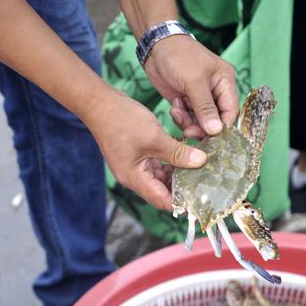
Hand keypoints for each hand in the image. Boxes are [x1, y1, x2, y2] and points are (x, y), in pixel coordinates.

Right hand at [89, 89, 206, 210]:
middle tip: (205, 179)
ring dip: (178, 170)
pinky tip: (186, 152)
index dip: (182, 203)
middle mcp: (134, 176)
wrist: (99, 103)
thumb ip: (178, 153)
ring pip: (162, 175)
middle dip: (183, 185)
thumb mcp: (155, 138)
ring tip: (199, 165)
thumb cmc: (122, 121)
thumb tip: (201, 162)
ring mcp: (134, 165)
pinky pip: (157, 163)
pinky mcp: (136, 154)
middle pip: (163, 190)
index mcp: (135, 179)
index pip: (162, 201)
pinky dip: (171, 159)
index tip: (201, 198)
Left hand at [144, 35, 238, 138]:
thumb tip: (216, 130)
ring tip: (178, 112)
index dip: (222, 127)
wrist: (155, 48)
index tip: (211, 138)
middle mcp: (215, 92)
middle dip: (202, 127)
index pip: (230, 111)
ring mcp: (200, 98)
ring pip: (200, 121)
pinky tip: (174, 107)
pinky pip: (188, 118)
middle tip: (189, 132)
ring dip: (189, 122)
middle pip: (215, 120)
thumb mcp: (194, 81)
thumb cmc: (179, 56)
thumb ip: (205, 107)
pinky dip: (181, 117)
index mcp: (225, 82)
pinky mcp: (186, 101)